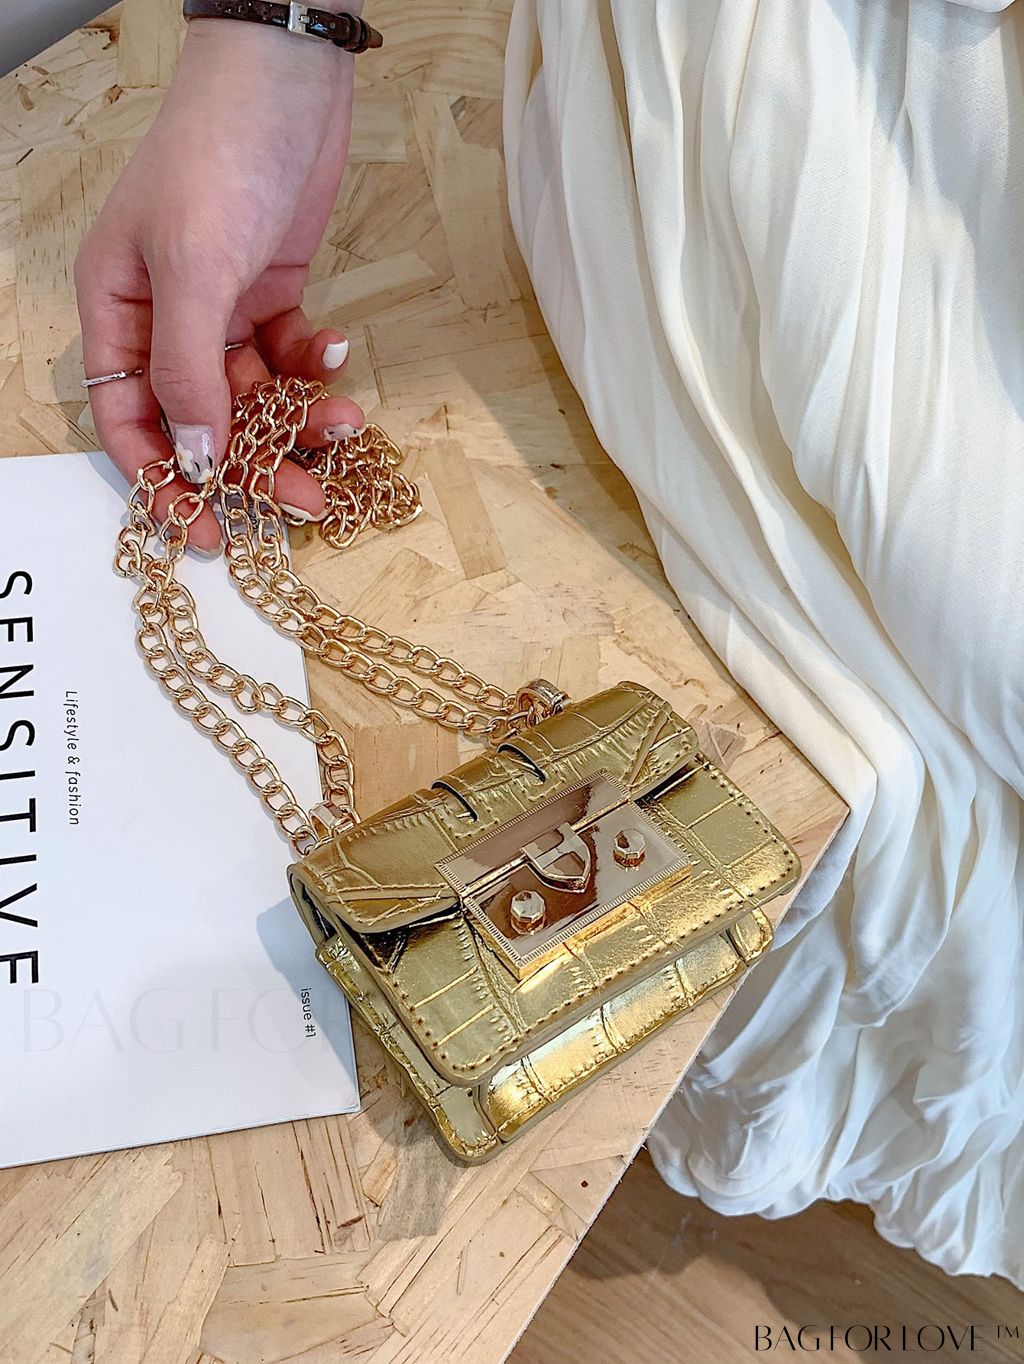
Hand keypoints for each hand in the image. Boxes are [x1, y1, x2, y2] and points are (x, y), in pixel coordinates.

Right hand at [75, 18, 365, 548]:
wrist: (286, 77)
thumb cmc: (217, 154)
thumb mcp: (194, 267)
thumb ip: (190, 370)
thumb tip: (195, 458)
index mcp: (118, 308)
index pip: (127, 420)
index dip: (164, 483)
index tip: (206, 533)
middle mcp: (165, 317)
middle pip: (202, 420)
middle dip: (252, 463)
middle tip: (301, 501)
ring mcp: (221, 307)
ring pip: (256, 396)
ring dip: (299, 419)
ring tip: (344, 426)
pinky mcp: (273, 294)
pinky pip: (291, 357)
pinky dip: (315, 366)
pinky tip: (337, 353)